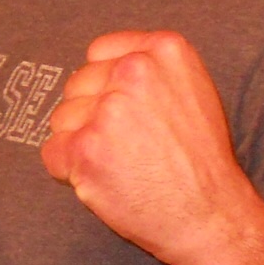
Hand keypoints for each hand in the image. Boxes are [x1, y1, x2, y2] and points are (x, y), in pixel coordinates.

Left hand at [39, 31, 252, 264]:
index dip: (104, 83)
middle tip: (127, 145)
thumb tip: (103, 68)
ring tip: (120, 164)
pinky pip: (53, 152)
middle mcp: (134, 71)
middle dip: (91, 114)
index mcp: (163, 50)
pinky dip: (70, 171)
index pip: (100, 51)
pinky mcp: (86, 148)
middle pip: (78, 84)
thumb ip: (151, 70)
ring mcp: (108, 109)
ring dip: (80, 143)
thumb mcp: (193, 91)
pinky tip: (105, 179)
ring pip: (62, 118)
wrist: (210, 214)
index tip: (121, 107)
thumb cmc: (202, 161)